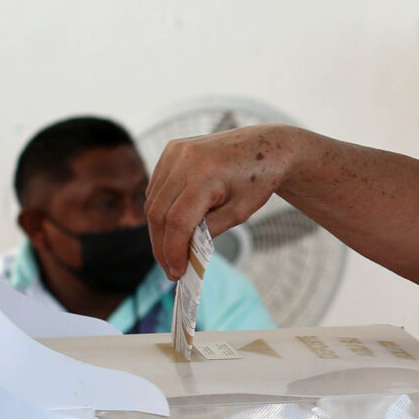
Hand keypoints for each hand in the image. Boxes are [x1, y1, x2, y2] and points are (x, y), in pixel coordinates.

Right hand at [145, 125, 299, 277]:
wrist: (266, 146)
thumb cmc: (257, 179)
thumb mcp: (239, 213)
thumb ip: (209, 231)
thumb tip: (182, 251)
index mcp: (206, 175)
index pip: (178, 221)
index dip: (173, 250)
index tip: (177, 272)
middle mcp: (185, 160)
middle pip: (159, 212)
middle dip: (162, 246)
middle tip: (170, 269)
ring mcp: (175, 152)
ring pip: (153, 201)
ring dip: (158, 230)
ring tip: (171, 251)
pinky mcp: (171, 150)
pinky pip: (157, 187)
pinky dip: (160, 209)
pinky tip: (171, 226)